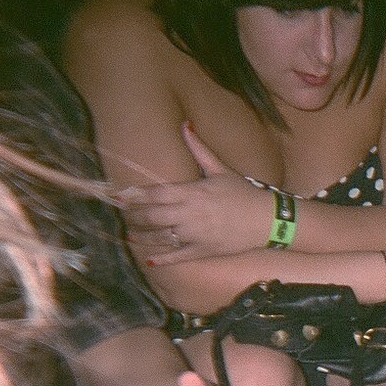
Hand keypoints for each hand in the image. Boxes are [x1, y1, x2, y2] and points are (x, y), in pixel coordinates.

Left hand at [119, 124, 272, 264]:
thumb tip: (185, 125)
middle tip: (123, 215)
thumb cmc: (243, 193)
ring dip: (142, 236)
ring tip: (130, 234)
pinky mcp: (203, 251)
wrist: (266, 220)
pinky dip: (161, 259)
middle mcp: (189, 214)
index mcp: (192, 192)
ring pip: (160, 237)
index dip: (135, 195)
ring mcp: (195, 235)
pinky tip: (149, 260)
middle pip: (152, 216)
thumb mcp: (220, 169)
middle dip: (134, 216)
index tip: (119, 196)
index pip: (155, 193)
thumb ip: (199, 149)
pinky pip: (177, 257)